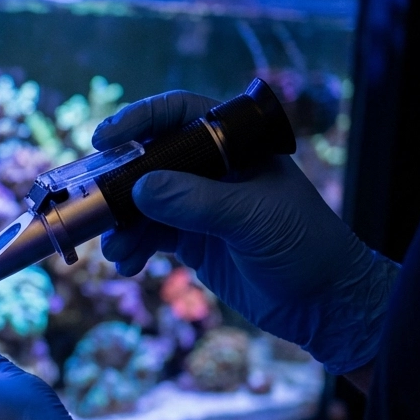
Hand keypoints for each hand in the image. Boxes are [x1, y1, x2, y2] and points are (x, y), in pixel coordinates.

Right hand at [92, 91, 398, 374]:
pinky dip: (132, 248)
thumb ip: (196, 201)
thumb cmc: (305, 247)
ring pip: (143, 203)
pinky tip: (127, 265)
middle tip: (94, 204)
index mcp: (237, 146)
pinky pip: (149, 235)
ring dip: (122, 225)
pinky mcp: (193, 240)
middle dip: (119, 184)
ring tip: (116, 251)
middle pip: (150, 160)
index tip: (105, 138)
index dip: (140, 119)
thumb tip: (139, 187)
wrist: (325, 304)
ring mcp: (200, 205)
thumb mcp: (252, 220)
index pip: (181, 115)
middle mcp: (214, 169)